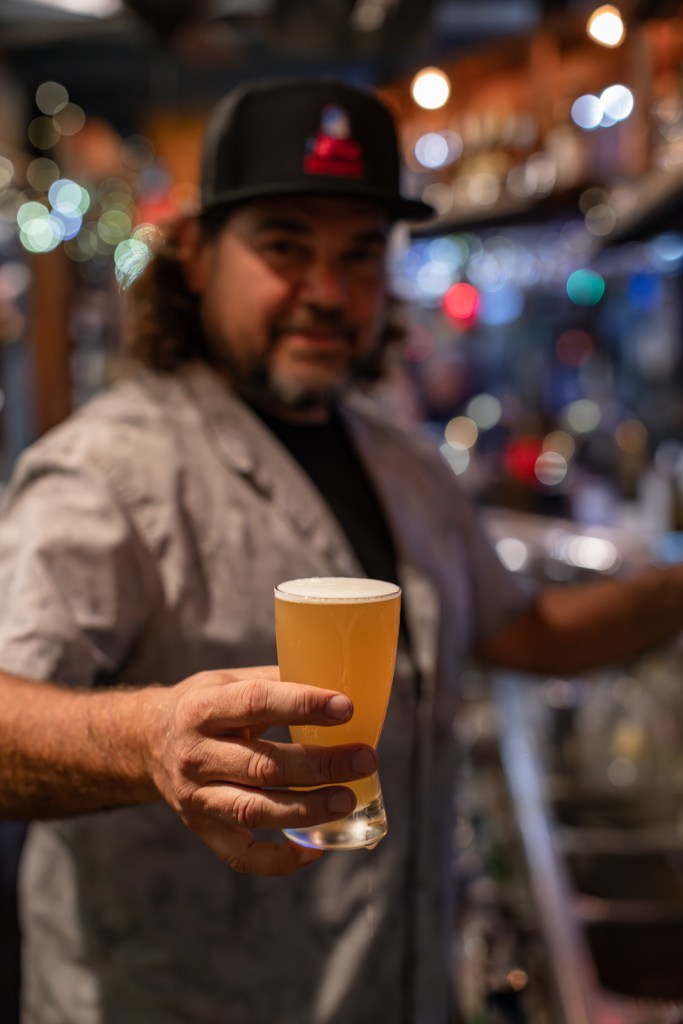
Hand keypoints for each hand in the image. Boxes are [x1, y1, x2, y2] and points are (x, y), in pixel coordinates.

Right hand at [147, 667, 375, 875]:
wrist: (147, 743)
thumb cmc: (203, 707)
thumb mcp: (227, 681)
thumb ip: (274, 683)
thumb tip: (337, 681)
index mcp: (203, 709)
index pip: (256, 704)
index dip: (303, 706)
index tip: (345, 707)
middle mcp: (196, 756)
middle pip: (263, 765)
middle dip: (320, 765)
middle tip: (365, 759)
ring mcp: (197, 798)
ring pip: (255, 810)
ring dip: (307, 810)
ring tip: (349, 800)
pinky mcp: (202, 830)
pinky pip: (242, 856)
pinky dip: (281, 859)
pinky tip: (316, 849)